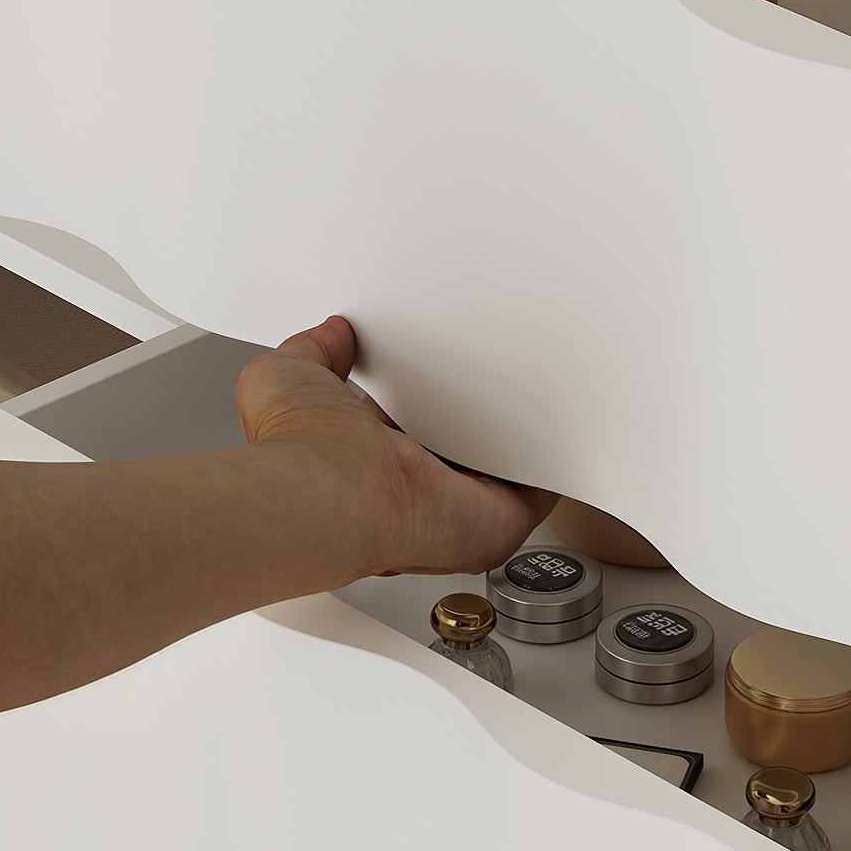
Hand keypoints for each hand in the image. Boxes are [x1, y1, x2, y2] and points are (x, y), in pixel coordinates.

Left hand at [235, 317, 554, 580]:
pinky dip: (557, 455)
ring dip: (523, 430)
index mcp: (369, 463)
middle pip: (465, 449)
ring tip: (538, 378)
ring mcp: (461, 509)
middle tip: (497, 365)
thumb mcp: (288, 376)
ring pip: (507, 467)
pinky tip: (561, 416)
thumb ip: (314, 351)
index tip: (444, 368)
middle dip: (482, 410)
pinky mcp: (502, 517)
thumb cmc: (300, 451)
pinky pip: (546, 486)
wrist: (327, 493)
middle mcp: (415, 493)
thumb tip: (333, 333)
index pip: (412, 430)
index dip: (430, 396)